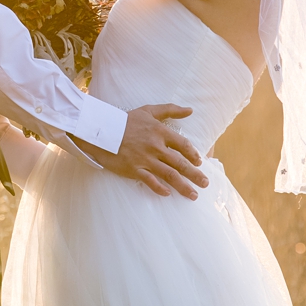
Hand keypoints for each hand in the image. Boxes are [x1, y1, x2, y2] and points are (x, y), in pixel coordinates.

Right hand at [87, 104, 208, 198]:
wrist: (101, 130)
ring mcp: (145, 159)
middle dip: (195, 175)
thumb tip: (190, 110)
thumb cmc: (125, 120)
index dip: (193, 155)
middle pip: (180, 163)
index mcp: (160, 132)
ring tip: (193, 195)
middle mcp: (156, 147)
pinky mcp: (133, 169)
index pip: (183, 145)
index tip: (199, 162)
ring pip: (169, 175)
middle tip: (205, 184)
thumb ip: (170, 110)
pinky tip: (168, 194)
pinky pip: (150, 181)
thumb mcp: (148, 111)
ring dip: (183, 186)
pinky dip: (159, 188)